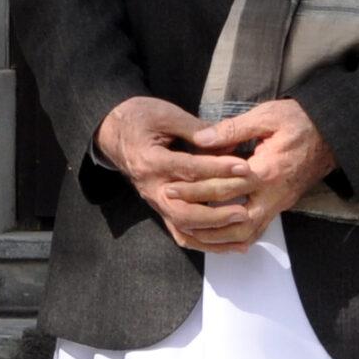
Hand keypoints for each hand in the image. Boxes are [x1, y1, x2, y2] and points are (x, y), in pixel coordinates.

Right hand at [96, 95, 267, 254]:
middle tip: (244, 209)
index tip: (244, 168)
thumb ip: (194, 128)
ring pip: (184, 227)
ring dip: (215, 231)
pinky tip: (230, 244)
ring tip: (242, 224)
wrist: (113, 132)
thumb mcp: (165, 114)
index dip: (217, 169)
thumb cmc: (140, 119)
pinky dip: (206, 243)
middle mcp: (151, 188)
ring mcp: (155, 202)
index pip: (188, 170)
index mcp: (151, 161)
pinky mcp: (161, 209)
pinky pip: (182, 234)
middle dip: (216, 213)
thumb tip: (225, 140)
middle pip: (184, 211)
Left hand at [183, 98, 337, 249]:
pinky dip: (235, 236)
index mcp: (268, 171)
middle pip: (233, 221)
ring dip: (217, 237)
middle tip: (174, 213)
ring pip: (246, 234)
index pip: (225, 188)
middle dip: (200, 219)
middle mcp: (274, 195)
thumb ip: (232, 129)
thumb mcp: (267, 116)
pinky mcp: (280, 206)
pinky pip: (256, 230)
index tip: (170, 189)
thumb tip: (201, 140)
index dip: (194, 190)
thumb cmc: (300, 121)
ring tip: (188, 229)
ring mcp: (279, 204)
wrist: (333, 134)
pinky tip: (215, 235)